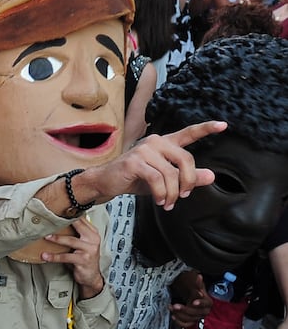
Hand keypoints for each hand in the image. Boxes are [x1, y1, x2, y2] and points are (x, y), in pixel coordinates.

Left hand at [41, 216, 103, 298]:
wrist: (91, 276)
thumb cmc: (84, 257)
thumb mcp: (83, 243)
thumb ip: (76, 232)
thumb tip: (58, 220)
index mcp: (93, 233)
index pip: (81, 219)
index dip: (69, 214)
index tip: (56, 209)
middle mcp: (93, 239)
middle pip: (77, 226)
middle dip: (62, 222)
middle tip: (49, 219)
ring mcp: (89, 250)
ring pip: (70, 241)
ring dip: (56, 239)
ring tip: (45, 237)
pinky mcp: (83, 260)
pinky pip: (66, 257)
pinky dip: (54, 256)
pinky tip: (45, 256)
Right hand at [77, 120, 225, 210]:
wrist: (106, 182)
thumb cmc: (135, 179)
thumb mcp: (165, 180)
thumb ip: (188, 177)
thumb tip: (211, 176)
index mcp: (164, 144)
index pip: (188, 134)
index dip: (206, 129)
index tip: (223, 125)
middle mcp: (155, 142)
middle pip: (185, 159)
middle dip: (188, 181)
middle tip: (184, 195)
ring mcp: (144, 150)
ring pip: (171, 173)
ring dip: (172, 193)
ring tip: (167, 203)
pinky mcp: (134, 162)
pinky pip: (157, 179)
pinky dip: (161, 193)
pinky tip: (159, 201)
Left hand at [169, 272, 210, 326]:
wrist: (190, 295)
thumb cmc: (193, 289)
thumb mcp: (195, 284)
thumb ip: (197, 282)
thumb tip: (199, 276)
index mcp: (207, 302)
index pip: (206, 304)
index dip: (200, 303)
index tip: (193, 302)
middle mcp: (204, 311)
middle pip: (197, 313)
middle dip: (185, 310)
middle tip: (175, 305)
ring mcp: (198, 317)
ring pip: (191, 319)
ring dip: (180, 315)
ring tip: (171, 307)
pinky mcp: (191, 321)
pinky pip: (186, 324)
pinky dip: (180, 322)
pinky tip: (173, 316)